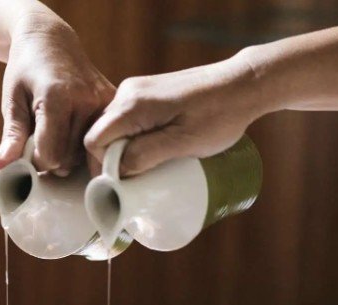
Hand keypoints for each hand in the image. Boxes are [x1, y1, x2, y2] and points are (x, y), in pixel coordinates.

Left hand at [0, 12, 113, 174]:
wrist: (51, 40)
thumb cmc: (25, 70)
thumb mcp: (12, 101)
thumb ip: (11, 136)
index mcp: (57, 97)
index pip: (50, 154)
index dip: (35, 159)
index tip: (28, 148)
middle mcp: (86, 99)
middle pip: (68, 158)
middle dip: (51, 157)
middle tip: (40, 138)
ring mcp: (103, 102)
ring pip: (85, 154)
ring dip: (68, 153)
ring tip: (56, 132)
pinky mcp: (113, 103)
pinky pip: (99, 140)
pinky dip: (83, 143)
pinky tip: (71, 130)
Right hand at [84, 48, 276, 176]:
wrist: (242, 85)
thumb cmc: (219, 115)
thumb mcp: (184, 142)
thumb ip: (146, 155)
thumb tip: (116, 173)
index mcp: (132, 105)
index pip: (95, 142)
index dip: (102, 169)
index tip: (121, 188)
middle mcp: (128, 93)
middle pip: (101, 135)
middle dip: (111, 163)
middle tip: (133, 185)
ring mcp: (136, 91)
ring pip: (114, 130)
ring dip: (123, 153)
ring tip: (144, 171)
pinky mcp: (147, 94)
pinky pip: (127, 122)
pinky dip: (131, 140)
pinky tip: (150, 152)